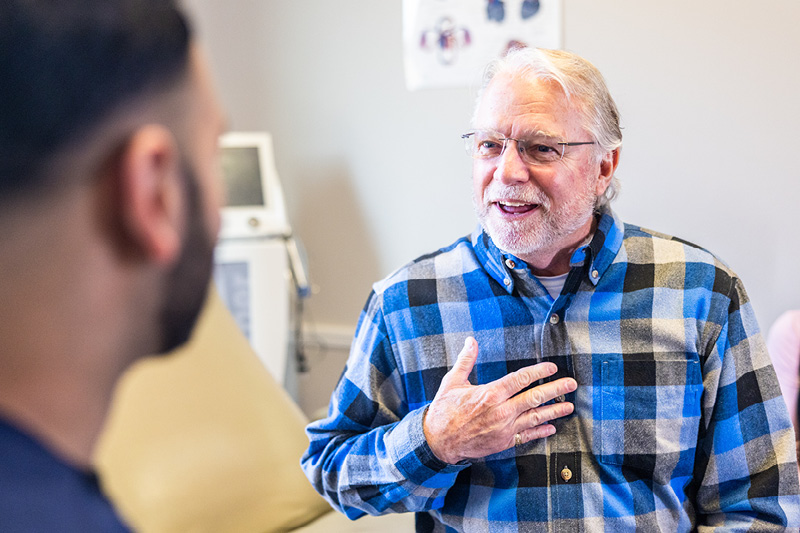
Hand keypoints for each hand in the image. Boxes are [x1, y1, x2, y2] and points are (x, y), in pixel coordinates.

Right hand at [422, 337, 576, 463]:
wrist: (438, 441)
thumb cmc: (444, 410)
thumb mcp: (452, 381)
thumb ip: (465, 360)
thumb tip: (470, 341)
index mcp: (490, 394)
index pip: (520, 379)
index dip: (538, 372)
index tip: (552, 368)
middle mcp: (501, 411)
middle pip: (534, 398)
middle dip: (555, 390)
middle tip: (571, 384)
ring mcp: (504, 428)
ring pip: (535, 418)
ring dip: (554, 411)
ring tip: (569, 406)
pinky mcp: (504, 442)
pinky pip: (527, 436)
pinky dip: (541, 431)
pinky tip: (552, 427)